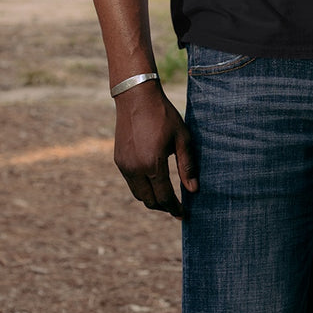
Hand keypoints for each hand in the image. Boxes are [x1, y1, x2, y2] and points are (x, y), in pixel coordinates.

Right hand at [112, 81, 196, 217]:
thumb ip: (187, 166)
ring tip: (166, 196)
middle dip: (163, 207)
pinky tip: (153, 181)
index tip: (183, 214)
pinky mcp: (118, 160)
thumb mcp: (182, 138)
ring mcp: (124, 165)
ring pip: (138, 194)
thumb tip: (193, 190)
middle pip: (149, 200)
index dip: (174, 208)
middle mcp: (135, 169)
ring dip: (151, 198)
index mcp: (153, 164)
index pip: (164, 197)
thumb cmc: (164, 116)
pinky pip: (131, 182)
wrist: (136, 98)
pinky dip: (142, 187)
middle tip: (176, 207)